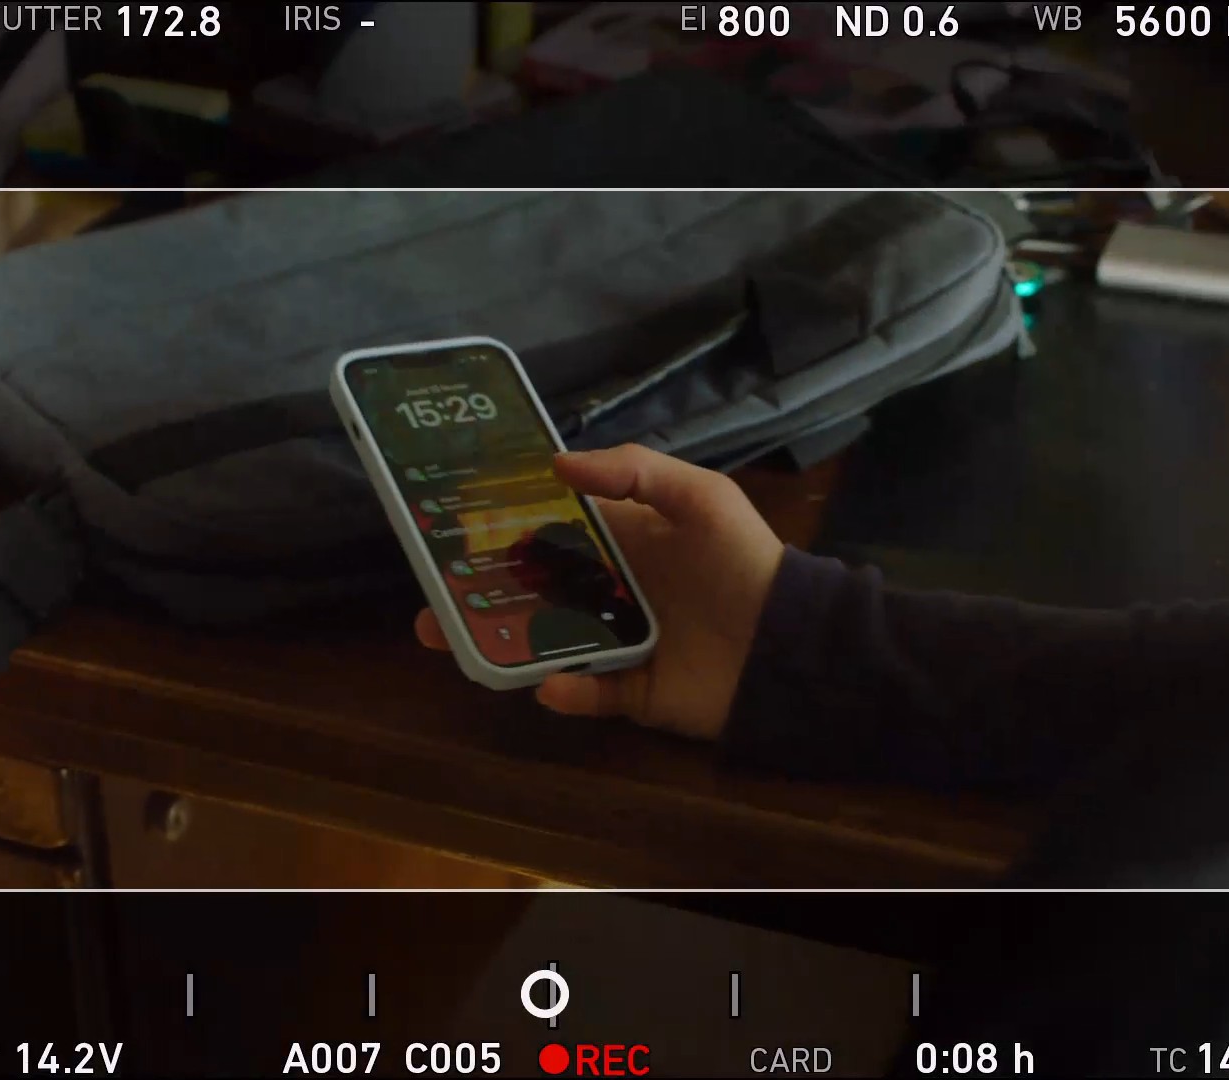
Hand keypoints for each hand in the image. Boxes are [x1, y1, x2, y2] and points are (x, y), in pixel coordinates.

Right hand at [415, 444, 784, 739]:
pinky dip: (567, 691)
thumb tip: (556, 461)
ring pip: (545, 644)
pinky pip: (589, 694)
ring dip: (500, 644)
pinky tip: (550, 684)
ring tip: (457, 644)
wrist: (796, 645)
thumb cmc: (746, 562)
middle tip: (432, 601)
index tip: (453, 531)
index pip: (551, 533)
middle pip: (532, 592)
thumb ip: (635, 473)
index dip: (504, 532)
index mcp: (623, 542)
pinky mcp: (634, 694)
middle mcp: (612, 591)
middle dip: (479, 596)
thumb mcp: (702, 499)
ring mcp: (619, 644)